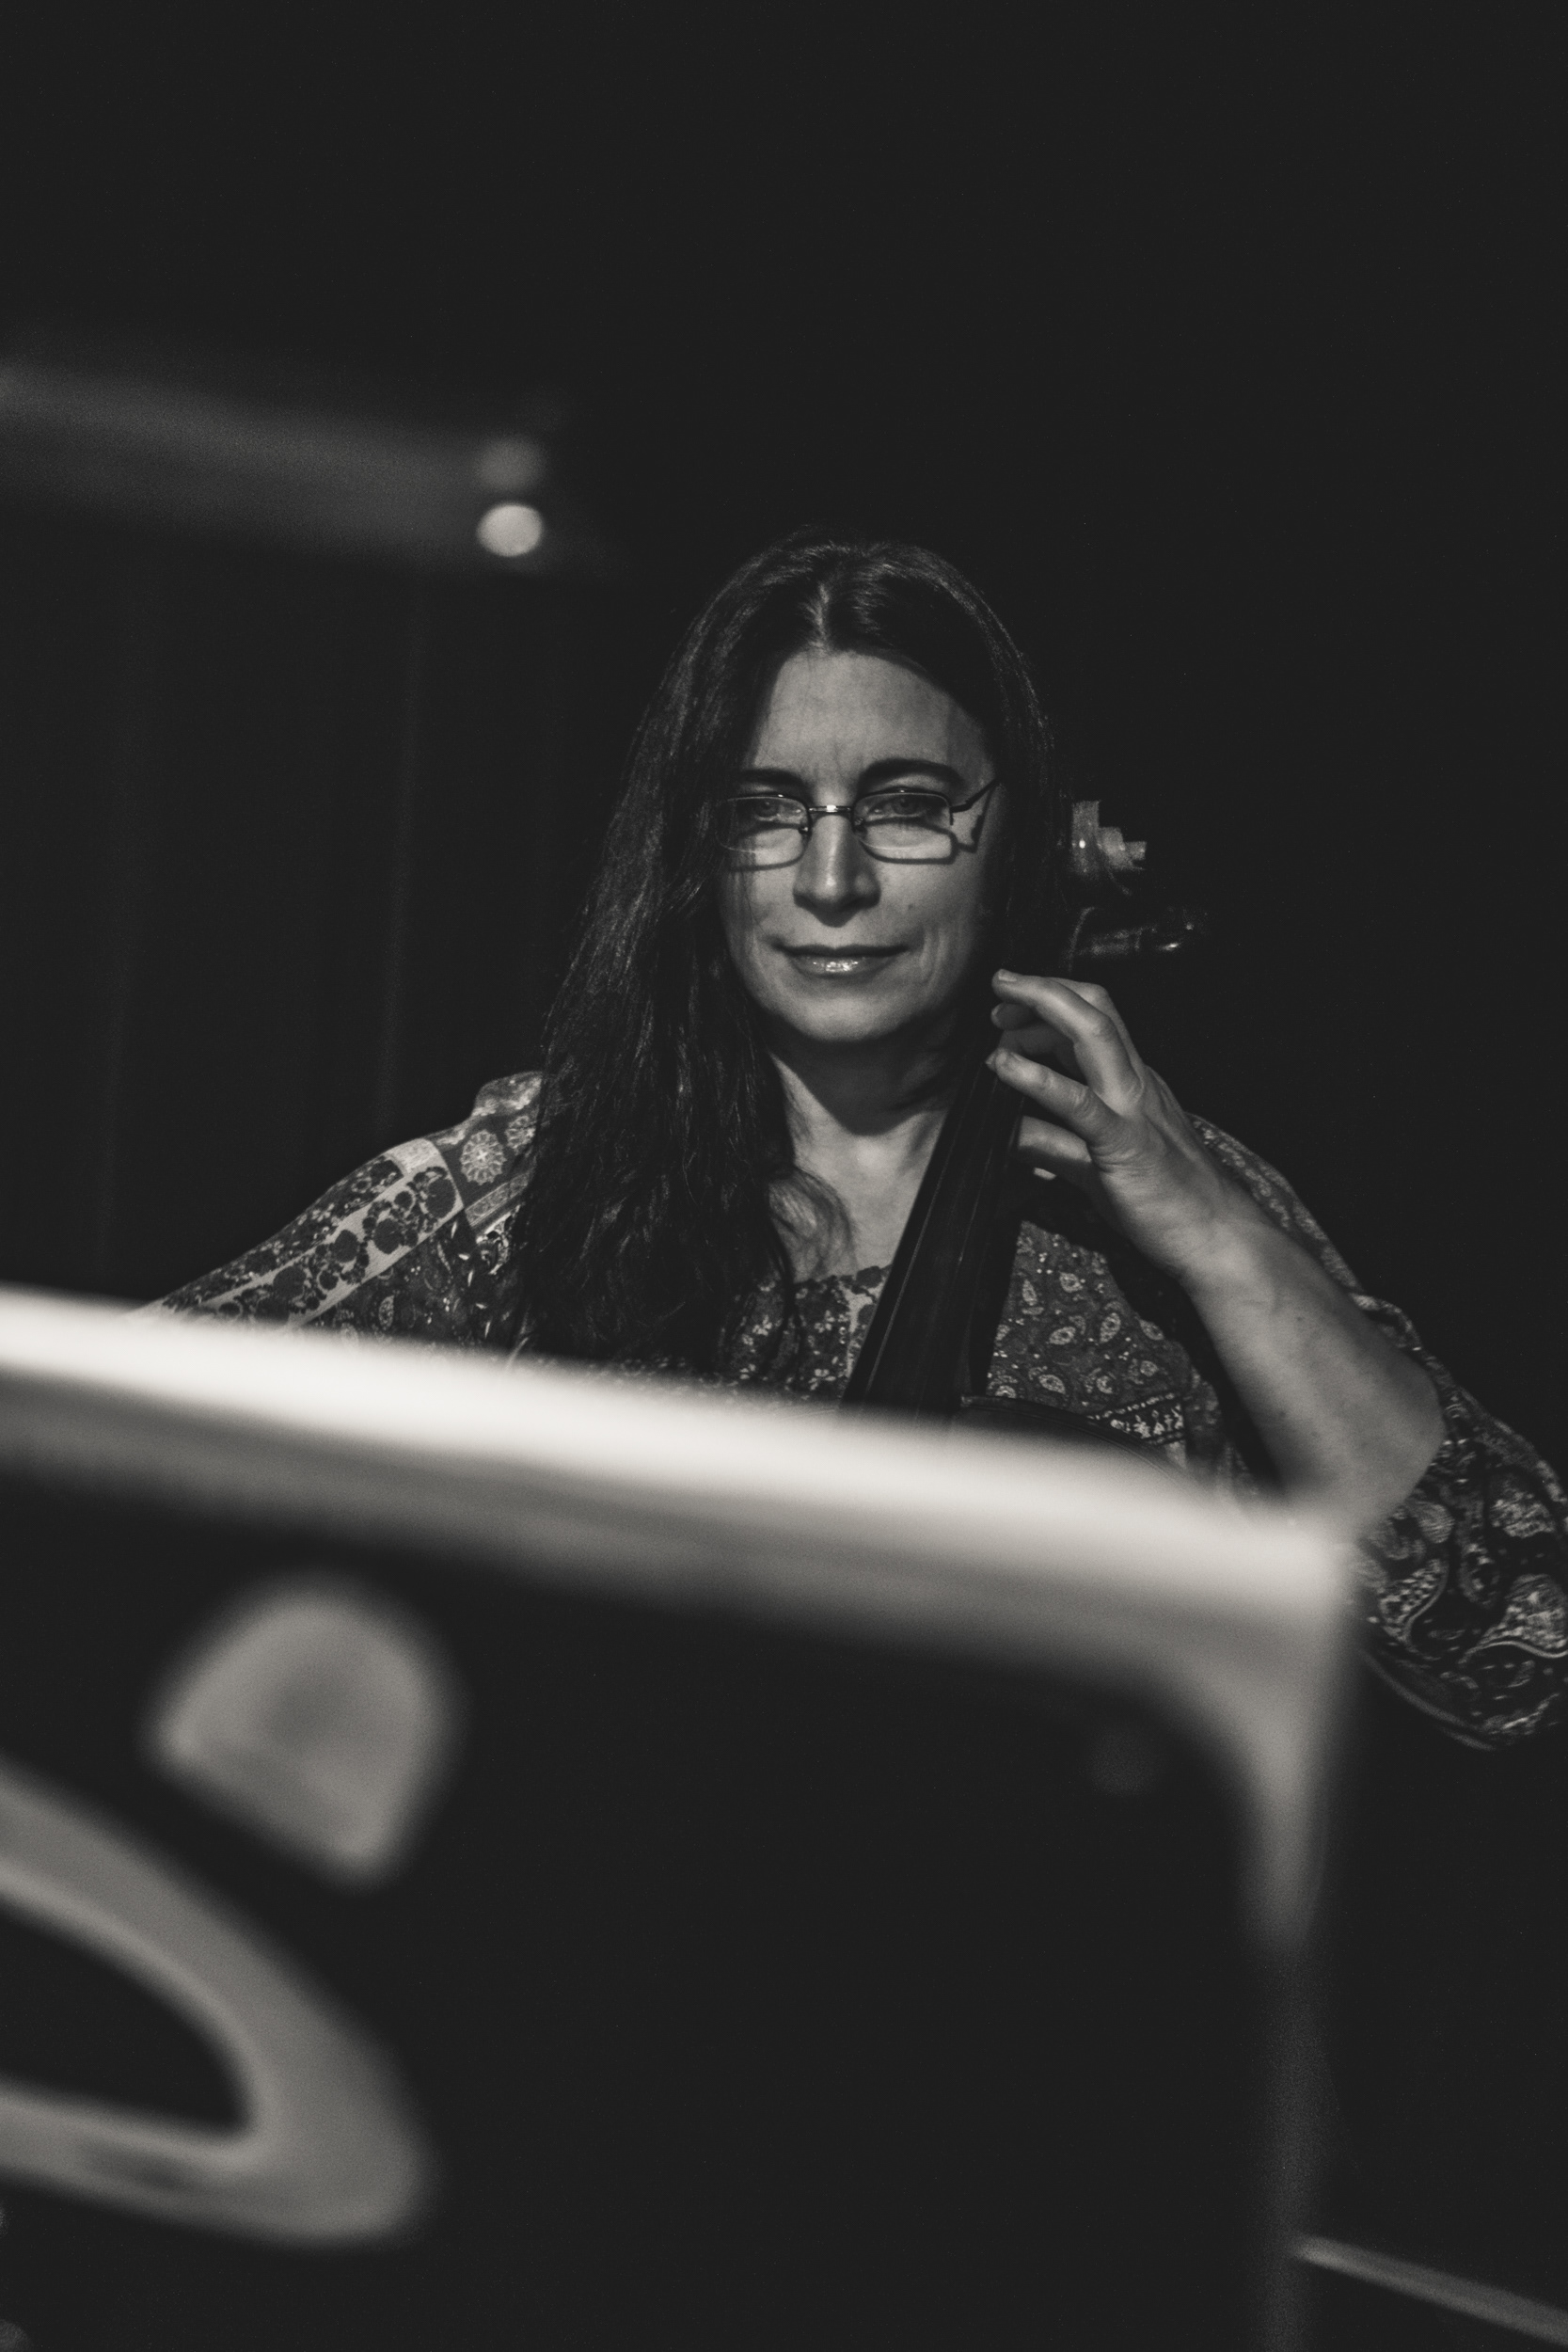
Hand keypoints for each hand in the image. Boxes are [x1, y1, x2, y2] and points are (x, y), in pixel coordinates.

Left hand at [987, 970, 1259, 1289]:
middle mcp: (1135, 1084)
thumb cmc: (1164, 1203)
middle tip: (1000, 990)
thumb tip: (1006, 1134)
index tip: (1013, 1012)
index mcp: (1133, 1084)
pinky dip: (1037, 1078)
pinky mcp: (1124, 1143)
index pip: (1094, 1023)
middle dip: (1045, 988)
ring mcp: (1133, 1108)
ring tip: (999, 1010)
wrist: (1216, 1239)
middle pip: (1095, 1010)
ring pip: (1092, 1034)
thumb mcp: (1093, 1166)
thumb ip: (1051, 1145)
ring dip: (1043, 1009)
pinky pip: (1078, 1102)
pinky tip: (1003, 1066)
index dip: (1052, 1005)